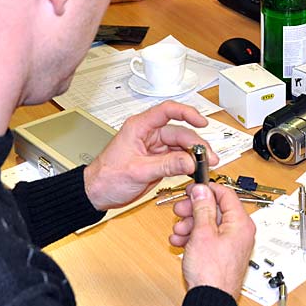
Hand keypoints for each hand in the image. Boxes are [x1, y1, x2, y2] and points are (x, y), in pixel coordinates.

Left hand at [83, 101, 218, 209]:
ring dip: (195, 155)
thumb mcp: (138, 171)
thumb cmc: (106, 177)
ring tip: (206, 165)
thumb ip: (166, 165)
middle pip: (180, 132)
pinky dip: (189, 164)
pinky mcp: (159, 161)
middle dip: (196, 144)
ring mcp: (155, 148)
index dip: (187, 113)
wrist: (97, 194)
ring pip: (182, 146)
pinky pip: (178, 159)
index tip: (201, 122)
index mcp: (139, 127)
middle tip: (208, 157)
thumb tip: (190, 161)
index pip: (167, 111)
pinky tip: (196, 169)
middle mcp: (149, 135)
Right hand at [171, 183, 255, 299]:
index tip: (191, 189)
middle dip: (194, 210)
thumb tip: (202, 190)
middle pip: (215, 209)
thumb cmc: (212, 273)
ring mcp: (231, 243)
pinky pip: (207, 238)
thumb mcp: (202, 233)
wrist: (210, 300)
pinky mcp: (222, 253)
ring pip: (209, 224)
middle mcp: (239, 232)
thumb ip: (202, 208)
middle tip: (179, 211)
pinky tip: (180, 242)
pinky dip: (193, 237)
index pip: (226, 194)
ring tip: (178, 232)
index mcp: (241, 223)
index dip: (206, 189)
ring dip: (190, 224)